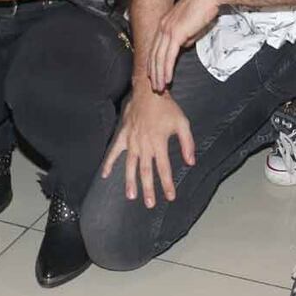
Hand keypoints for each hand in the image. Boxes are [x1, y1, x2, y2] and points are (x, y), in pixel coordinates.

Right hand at [100, 86, 195, 207]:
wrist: (148, 90)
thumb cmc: (167, 107)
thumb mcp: (182, 123)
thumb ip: (188, 143)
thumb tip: (191, 162)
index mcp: (159, 143)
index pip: (164, 168)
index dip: (167, 184)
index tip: (170, 197)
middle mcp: (144, 145)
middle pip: (145, 171)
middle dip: (148, 189)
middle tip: (150, 204)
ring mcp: (132, 141)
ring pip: (130, 165)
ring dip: (130, 182)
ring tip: (131, 196)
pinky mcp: (123, 136)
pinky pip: (114, 151)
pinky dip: (109, 163)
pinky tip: (105, 175)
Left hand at [148, 0, 220, 90]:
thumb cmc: (203, 7)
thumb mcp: (191, 26)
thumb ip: (185, 37)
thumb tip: (183, 46)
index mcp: (164, 24)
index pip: (155, 48)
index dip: (153, 63)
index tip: (154, 75)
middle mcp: (162, 27)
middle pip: (153, 55)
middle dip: (153, 73)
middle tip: (155, 87)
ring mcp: (167, 30)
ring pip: (158, 58)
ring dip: (158, 75)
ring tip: (160, 88)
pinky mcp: (175, 33)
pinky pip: (168, 56)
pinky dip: (166, 69)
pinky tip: (167, 79)